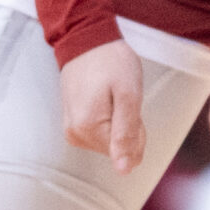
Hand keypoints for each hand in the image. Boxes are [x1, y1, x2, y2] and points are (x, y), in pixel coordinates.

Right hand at [59, 40, 145, 173]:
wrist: (87, 38)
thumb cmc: (110, 61)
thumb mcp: (128, 94)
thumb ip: (127, 134)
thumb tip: (124, 170)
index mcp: (88, 129)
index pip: (128, 153)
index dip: (137, 129)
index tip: (129, 105)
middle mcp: (75, 135)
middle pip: (117, 149)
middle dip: (127, 125)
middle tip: (120, 96)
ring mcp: (71, 129)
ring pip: (109, 141)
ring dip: (117, 120)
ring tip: (110, 94)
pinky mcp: (71, 123)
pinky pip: (99, 132)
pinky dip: (107, 117)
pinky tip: (103, 97)